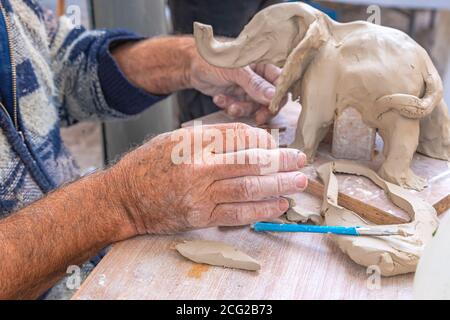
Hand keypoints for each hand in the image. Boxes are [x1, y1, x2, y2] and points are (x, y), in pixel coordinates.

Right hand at [109, 123, 306, 234]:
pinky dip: (262, 209)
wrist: (123, 197)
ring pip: (249, 188)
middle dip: (281, 162)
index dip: (264, 140)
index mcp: (194, 141)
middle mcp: (199, 167)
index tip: (276, 144)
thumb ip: (211, 138)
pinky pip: (238, 214)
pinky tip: (278, 204)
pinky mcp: (200, 216)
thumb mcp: (176, 138)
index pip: (240, 136)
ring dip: (279, 185)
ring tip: (298, 182)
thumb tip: (248, 139)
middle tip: (300, 160)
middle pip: (251, 162)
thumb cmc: (149, 164)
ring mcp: (200, 195)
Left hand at [113, 37, 282, 124]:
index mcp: (264, 65)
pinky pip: (240, 109)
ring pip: (254, 107)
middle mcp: (259, 78)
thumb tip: (272, 97)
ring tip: (229, 105)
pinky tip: (219, 98)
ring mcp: (248, 89)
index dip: (278, 97)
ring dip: (242, 109)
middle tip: (257, 118)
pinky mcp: (237, 98)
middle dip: (261, 109)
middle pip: (270, 100)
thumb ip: (255, 84)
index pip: (280, 83)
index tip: (271, 107)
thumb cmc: (214, 60)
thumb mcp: (236, 71)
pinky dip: (230, 107)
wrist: (190, 66)